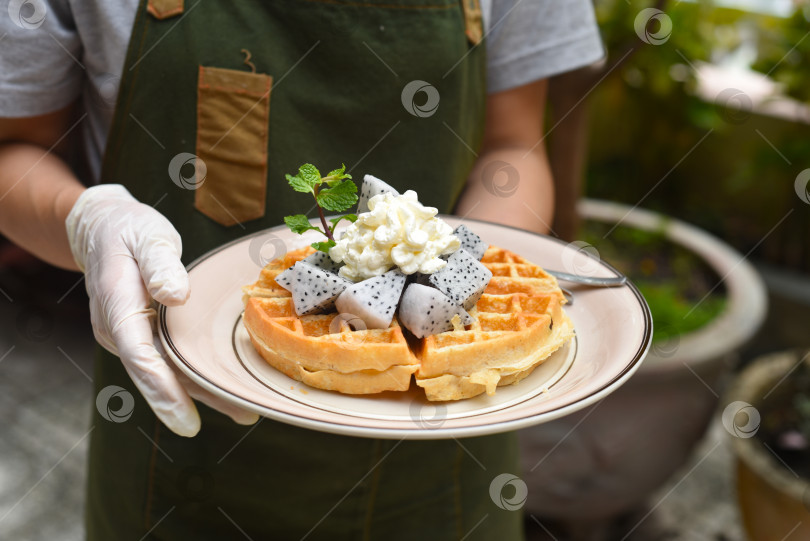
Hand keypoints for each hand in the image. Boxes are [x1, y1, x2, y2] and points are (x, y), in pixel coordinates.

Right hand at [66, 184, 258, 435]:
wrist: (101, 229)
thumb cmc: (128, 231)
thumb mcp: (148, 237)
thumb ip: (159, 265)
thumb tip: (174, 295)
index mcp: (118, 307)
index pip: (140, 357)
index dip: (164, 391)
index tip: (187, 420)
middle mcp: (120, 331)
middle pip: (158, 374)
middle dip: (196, 402)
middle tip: (244, 415)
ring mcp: (130, 336)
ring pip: (166, 372)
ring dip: (203, 394)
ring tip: (246, 411)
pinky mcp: (143, 336)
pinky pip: (169, 360)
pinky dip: (195, 377)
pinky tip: (226, 387)